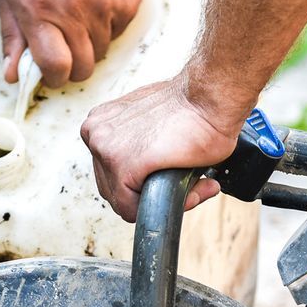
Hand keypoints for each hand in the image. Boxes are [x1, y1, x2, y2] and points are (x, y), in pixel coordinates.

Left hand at [0, 0, 141, 86]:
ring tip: (80, 16)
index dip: (54, 78)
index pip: (56, 67)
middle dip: (74, 67)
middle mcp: (74, 12)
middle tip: (66, 48)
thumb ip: (12, 38)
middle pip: (83, 68)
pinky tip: (97, 2)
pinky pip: (119, 33)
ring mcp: (105, 8)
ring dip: (91, 44)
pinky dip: (108, 26)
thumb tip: (12, 76)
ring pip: (103, 53)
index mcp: (40, 12)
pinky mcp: (128, 3)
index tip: (52, 72)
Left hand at [82, 75, 245, 219]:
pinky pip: (130, 208)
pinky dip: (160, 208)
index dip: (141, 186)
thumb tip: (158, 180)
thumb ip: (145, 151)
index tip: (169, 180)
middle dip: (148, 194)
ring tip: (187, 185)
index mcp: (102, 124)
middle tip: (183, 186)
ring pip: (123, 200)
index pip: (109, 174)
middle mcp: (96, 134)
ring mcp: (103, 148)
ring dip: (157, 200)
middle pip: (113, 189)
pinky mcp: (121, 164)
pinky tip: (185, 192)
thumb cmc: (193, 110)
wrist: (210, 99)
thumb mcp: (154, 128)